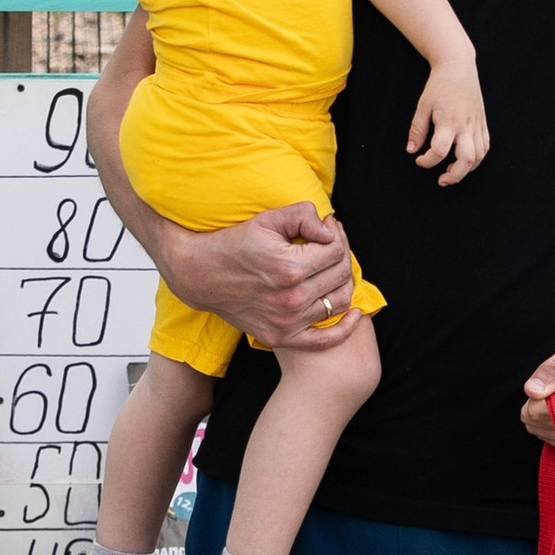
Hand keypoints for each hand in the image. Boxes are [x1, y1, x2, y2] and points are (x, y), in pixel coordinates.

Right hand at [154, 200, 353, 347]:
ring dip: (343, 282)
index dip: (337, 235)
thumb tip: (329, 229)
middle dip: (341, 254)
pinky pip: (325, 339)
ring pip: (339, 302)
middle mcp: (291, 299)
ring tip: (332, 268)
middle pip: (341, 275)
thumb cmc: (233, 244)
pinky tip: (354, 313)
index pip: (336, 251)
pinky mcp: (281, 337)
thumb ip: (303, 216)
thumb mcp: (266, 219)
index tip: (327, 228)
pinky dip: (345, 328)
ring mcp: (287, 322)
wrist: (200, 275)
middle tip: (330, 244)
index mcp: (290, 268)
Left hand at [408, 50, 487, 185]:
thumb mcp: (423, 106)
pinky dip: (477, 158)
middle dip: (455, 175)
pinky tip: (465, 159)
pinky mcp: (482, 122)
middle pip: (467, 159)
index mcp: (449, 121)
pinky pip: (485, 146)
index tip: (419, 159)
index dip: (427, 161)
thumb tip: (411, 150)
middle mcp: (466, 126)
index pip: (440, 151)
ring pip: (479, 156)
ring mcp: (477, 125)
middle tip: (442, 179)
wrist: (458, 67)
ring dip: (467, 169)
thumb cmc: (439, 85)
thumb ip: (417, 130)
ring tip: (452, 171)